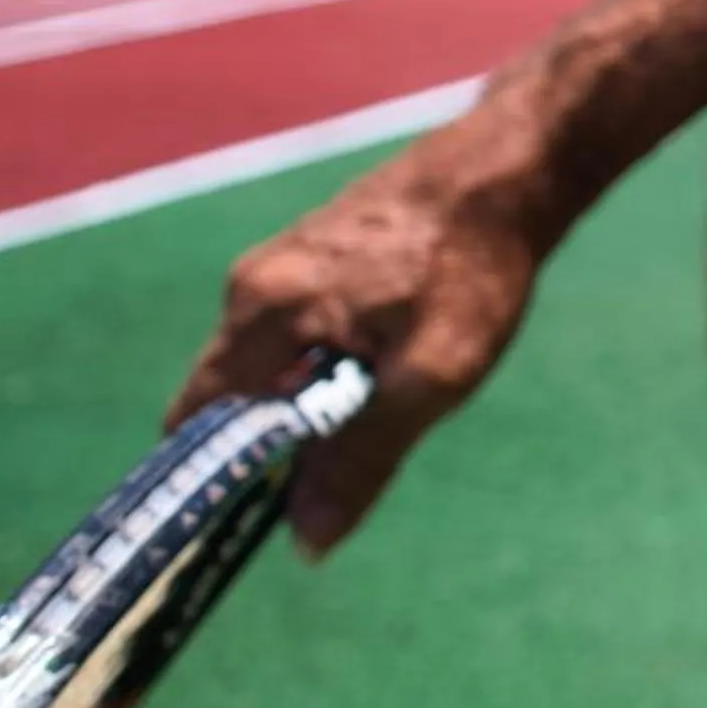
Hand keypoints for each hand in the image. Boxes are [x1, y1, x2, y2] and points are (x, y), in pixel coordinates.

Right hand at [165, 115, 550, 555]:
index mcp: (261, 309)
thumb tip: (305, 539)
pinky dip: (332, 364)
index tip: (242, 520)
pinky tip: (390, 365)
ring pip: (276, 362)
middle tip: (337, 477)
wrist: (511, 168)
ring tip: (381, 411)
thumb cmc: (473, 268)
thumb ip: (361, 457)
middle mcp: (256, 282)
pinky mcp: (321, 252)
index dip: (211, 476)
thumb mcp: (429, 377)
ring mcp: (287, 261)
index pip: (194, 418)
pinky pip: (303, 330)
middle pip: (236, 394)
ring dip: (312, 401)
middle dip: (276, 441)